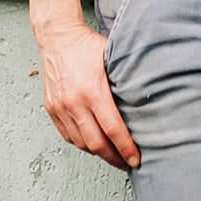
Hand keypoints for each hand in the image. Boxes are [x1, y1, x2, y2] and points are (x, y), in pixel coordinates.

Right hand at [36, 19, 140, 170]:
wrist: (57, 36)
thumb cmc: (87, 46)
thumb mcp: (112, 59)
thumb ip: (126, 81)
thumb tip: (149, 100)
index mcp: (92, 91)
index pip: (113, 130)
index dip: (126, 148)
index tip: (137, 159)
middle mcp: (74, 103)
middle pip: (96, 143)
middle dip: (114, 158)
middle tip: (128, 164)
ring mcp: (60, 107)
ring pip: (81, 143)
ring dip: (98, 153)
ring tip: (113, 156)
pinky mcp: (51, 109)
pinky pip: (68, 136)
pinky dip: (82, 144)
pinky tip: (94, 144)